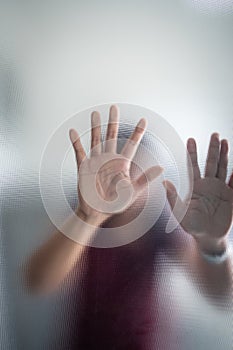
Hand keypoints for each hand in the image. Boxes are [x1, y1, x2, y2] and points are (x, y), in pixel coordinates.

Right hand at [70, 105, 162, 223]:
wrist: (96, 212)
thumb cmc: (115, 204)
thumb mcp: (132, 192)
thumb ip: (145, 179)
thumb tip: (161, 167)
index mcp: (121, 164)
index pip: (131, 145)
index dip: (137, 132)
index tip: (143, 120)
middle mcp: (108, 159)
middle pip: (112, 136)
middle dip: (113, 122)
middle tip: (115, 107)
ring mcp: (95, 162)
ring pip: (96, 140)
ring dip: (95, 127)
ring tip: (95, 113)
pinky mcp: (83, 167)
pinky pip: (79, 152)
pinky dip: (76, 142)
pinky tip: (73, 132)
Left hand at [164, 133, 232, 253]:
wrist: (208, 238)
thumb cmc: (192, 226)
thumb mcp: (180, 213)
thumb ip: (172, 197)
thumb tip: (163, 182)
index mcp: (196, 186)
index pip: (193, 166)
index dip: (192, 153)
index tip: (191, 139)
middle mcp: (208, 185)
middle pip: (211, 163)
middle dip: (212, 149)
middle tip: (214, 134)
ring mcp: (221, 189)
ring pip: (223, 168)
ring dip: (224, 155)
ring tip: (225, 141)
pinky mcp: (230, 197)